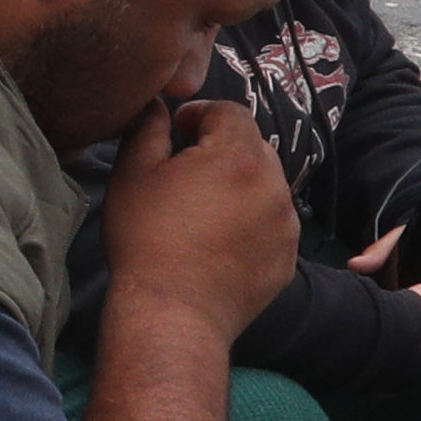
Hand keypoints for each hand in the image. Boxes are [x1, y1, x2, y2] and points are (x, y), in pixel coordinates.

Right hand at [94, 96, 296, 343]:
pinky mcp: (287, 258)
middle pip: (253, 146)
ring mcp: (285, 224)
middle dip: (222, 150)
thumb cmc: (146, 241)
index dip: (201, 114)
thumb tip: (157, 106)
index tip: (179, 131)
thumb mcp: (133, 175)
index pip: (230, 111)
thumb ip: (148, 129)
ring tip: (203, 211)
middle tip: (187, 172)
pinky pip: (271, 225)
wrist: (173, 313)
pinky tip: (218, 242)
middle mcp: (273, 184)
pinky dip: (250, 223)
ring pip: (265, 186)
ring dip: (239, 186)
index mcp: (237, 155)